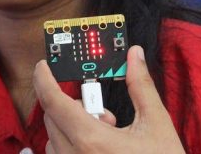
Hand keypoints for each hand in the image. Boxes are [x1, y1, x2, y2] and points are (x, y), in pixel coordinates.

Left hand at [34, 45, 184, 153]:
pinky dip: (72, 146)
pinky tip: (100, 149)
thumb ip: (141, 86)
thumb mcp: (156, 123)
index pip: (53, 101)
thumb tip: (134, 56)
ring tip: (108, 136)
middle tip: (106, 115)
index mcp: (91, 140)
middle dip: (72, 106)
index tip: (44, 65)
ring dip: (72, 129)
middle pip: (53, 118)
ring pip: (55, 140)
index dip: (44, 78)